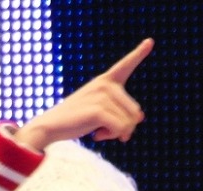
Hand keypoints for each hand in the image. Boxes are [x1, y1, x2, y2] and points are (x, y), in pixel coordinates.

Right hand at [15, 38, 153, 151]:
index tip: (150, 42)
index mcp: (106, 81)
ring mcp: (102, 95)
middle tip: (104, 128)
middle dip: (124, 127)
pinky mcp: (98, 110)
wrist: (52, 125)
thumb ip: (123, 114)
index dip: (139, 53)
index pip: (125, 65)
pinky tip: (96, 135)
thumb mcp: (102, 114)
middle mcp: (106, 84)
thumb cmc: (77, 119)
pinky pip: (119, 128)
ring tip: (97, 128)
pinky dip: (111, 136)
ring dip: (116, 133)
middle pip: (135, 112)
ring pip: (128, 123)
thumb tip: (140, 118)